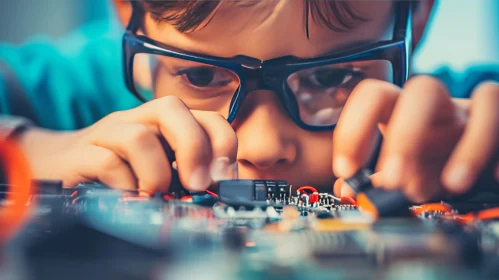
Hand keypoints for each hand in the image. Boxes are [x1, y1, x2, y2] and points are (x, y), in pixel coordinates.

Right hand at [17, 96, 237, 191]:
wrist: (56, 165)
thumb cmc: (117, 170)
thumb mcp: (159, 169)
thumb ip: (186, 175)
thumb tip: (218, 192)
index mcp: (164, 124)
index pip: (204, 116)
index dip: (222, 143)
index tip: (223, 177)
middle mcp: (137, 120)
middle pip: (172, 108)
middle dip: (194, 147)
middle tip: (198, 183)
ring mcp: (107, 134)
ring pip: (140, 135)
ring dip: (157, 173)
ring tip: (156, 194)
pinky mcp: (80, 155)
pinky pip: (108, 162)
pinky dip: (126, 185)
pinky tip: (129, 198)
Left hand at [332, 76, 498, 201]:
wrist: (479, 156)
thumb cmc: (434, 159)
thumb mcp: (405, 170)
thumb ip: (377, 180)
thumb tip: (346, 190)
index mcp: (404, 112)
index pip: (374, 96)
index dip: (355, 127)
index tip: (346, 169)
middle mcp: (440, 108)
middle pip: (424, 91)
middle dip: (407, 136)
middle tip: (395, 180)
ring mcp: (475, 114)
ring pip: (482, 99)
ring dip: (468, 148)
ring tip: (452, 185)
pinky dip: (497, 153)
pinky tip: (492, 179)